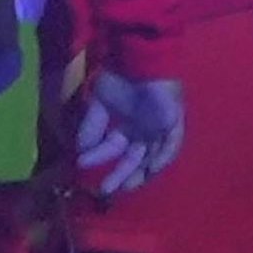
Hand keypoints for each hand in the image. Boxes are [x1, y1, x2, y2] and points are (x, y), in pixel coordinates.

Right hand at [71, 71, 186, 196]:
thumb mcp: (98, 104)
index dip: (98, 157)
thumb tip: (79, 151)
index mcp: (125, 127)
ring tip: (127, 185)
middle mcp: (142, 132)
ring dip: (140, 172)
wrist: (139, 63)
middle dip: (120, 175)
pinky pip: (171, 146)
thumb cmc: (119, 79)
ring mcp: (159, 130)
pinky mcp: (173, 124)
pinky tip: (150, 168)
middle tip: (106, 189)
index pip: (112, 149)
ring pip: (152, 158)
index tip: (81, 164)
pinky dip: (162, 158)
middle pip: (133, 160)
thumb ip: (90, 128)